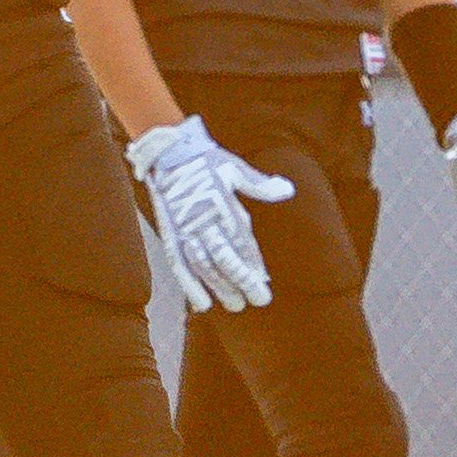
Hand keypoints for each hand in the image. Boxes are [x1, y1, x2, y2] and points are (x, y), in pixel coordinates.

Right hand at [125, 114, 294, 313]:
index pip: (243, 243)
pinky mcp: (170, 233)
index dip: (253, 265)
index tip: (264, 281)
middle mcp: (205, 221)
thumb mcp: (235, 169)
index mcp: (224, 206)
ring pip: (204, 266)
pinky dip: (189, 285)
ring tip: (235, 305)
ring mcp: (185, 229)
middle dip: (243, 282)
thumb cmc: (206, 159)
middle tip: (258, 300)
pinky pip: (178, 264)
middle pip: (226, 259)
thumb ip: (260, 185)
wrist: (168, 150)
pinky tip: (200, 304)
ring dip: (220, 287)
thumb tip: (287, 190)